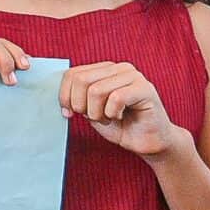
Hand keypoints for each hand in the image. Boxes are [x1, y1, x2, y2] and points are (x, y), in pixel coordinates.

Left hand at [60, 60, 179, 157]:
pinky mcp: (145, 88)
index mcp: (104, 69)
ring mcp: (133, 76)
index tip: (70, 113)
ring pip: (96, 90)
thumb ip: (77, 99)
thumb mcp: (90, 110)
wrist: (147, 142)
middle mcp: (119, 68)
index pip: (72, 74)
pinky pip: (116, 98)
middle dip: (81, 105)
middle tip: (94, 117)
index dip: (65, 97)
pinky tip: (120, 116)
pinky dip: (112, 113)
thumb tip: (62, 97)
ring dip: (97, 113)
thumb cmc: (120, 126)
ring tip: (109, 117)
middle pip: (81, 80)